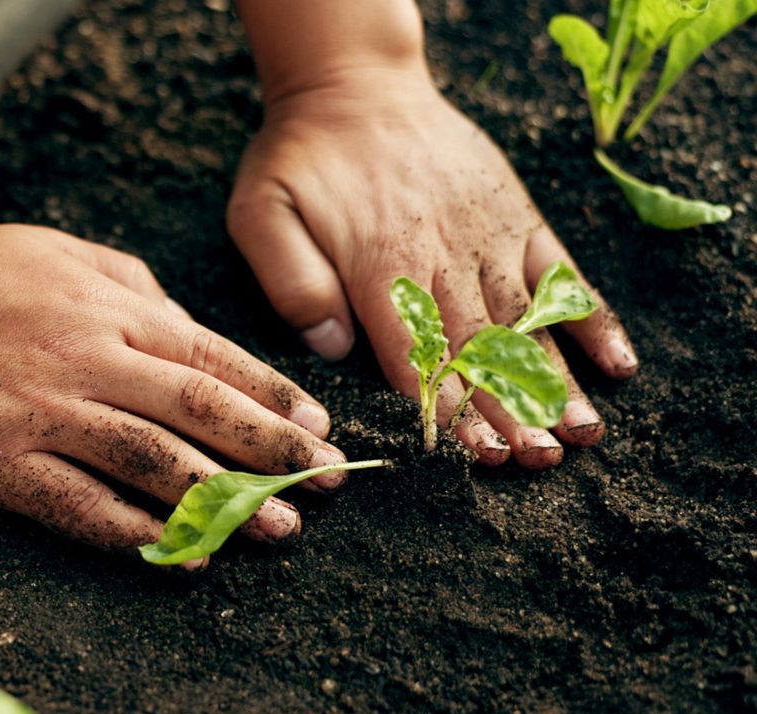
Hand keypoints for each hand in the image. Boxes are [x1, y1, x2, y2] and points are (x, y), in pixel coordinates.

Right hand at [0, 224, 347, 557]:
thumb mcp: (54, 250)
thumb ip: (128, 282)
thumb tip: (185, 321)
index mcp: (105, 305)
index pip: (212, 354)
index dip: (273, 395)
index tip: (318, 428)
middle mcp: (87, 358)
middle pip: (201, 408)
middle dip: (274, 450)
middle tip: (327, 485)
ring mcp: (44, 413)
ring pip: (154, 460)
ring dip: (224, 499)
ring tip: (277, 530)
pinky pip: (79, 505)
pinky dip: (134, 534)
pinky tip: (178, 556)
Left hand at [227, 69, 637, 468]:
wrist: (354, 85)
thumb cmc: (300, 157)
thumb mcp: (261, 212)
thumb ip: (291, 281)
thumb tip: (333, 348)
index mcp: (378, 265)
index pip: (416, 353)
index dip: (447, 407)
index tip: (474, 454)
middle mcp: (441, 254)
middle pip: (478, 346)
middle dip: (509, 408)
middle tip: (537, 460)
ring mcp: (487, 235)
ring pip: (524, 318)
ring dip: (554, 378)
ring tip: (580, 433)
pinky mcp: (515, 215)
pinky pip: (560, 271)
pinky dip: (590, 316)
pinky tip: (618, 363)